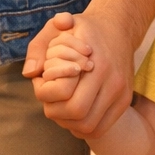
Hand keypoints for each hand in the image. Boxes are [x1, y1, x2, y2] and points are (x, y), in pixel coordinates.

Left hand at [24, 6, 134, 138]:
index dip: (46, 94)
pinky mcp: (125, 101)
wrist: (119, 26)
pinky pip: (100, 129)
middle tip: (50, 98)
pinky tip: (74, 112)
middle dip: (55, 111)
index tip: (41, 81)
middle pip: (76, 114)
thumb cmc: (84, 29)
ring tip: (61, 104)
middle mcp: (113, 80)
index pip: (65, 95)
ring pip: (89, 127)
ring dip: (68, 122)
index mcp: (97, 63)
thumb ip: (39, 46)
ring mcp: (121, 92)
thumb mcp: (59, 26)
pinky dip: (82, 126)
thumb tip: (29, 73)